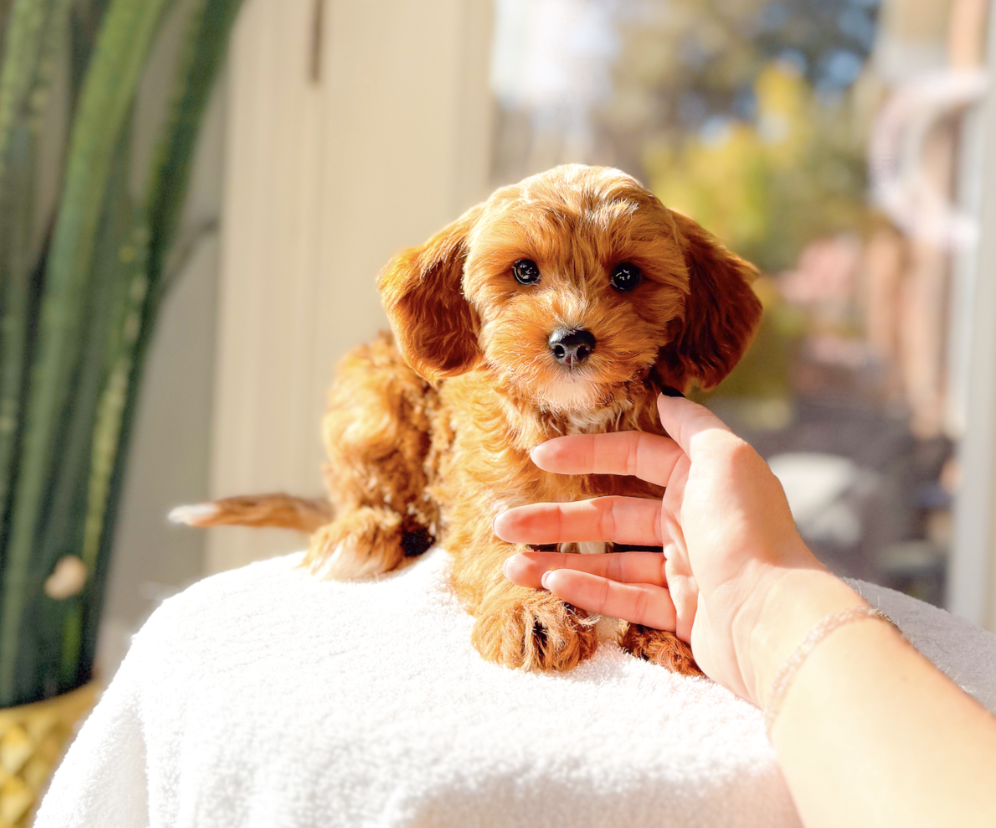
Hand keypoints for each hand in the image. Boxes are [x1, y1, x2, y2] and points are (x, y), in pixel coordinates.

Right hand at [494, 395, 822, 702]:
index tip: (541, 458)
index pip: (636, 456)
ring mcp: (686, 570)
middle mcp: (693, 521)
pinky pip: (626, 598)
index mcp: (703, 480)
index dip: (588, 452)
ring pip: (610, 561)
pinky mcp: (682, 614)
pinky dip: (589, 591)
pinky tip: (552, 584)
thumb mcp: (726, 458)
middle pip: (612, 514)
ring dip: (559, 560)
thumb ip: (692, 425)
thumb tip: (664, 395)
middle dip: (557, 518)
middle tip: (505, 522)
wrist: (775, 619)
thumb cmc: (749, 531)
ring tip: (512, 564)